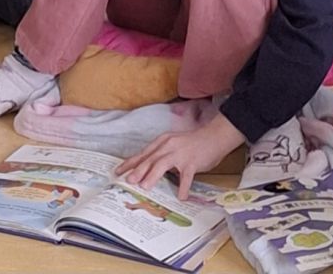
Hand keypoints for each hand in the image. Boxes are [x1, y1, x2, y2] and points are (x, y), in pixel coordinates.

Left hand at [114, 112, 245, 199]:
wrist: (214, 136)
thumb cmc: (193, 143)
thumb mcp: (173, 145)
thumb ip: (161, 155)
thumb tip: (147, 169)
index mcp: (162, 142)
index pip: (143, 153)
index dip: (130, 162)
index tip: (118, 171)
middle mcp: (168, 146)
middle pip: (150, 158)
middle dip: (137, 170)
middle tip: (127, 180)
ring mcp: (180, 153)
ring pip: (163, 164)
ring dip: (152, 175)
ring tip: (144, 186)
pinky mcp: (192, 162)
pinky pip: (186, 176)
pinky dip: (183, 187)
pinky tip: (180, 196)